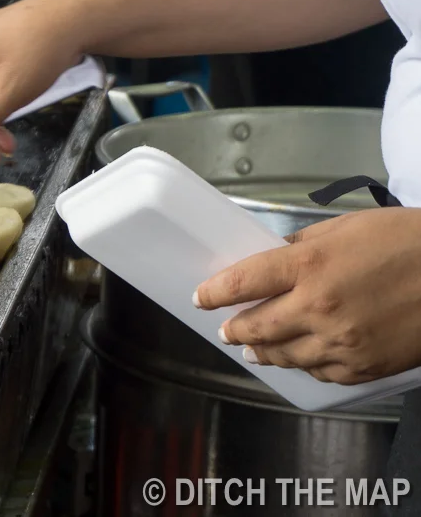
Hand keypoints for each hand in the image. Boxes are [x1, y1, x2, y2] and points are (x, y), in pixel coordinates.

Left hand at [194, 208, 420, 384]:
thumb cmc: (407, 241)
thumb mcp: (346, 228)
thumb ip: (303, 247)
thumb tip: (275, 258)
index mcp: (309, 266)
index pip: (242, 282)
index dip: (214, 292)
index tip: (200, 297)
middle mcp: (318, 307)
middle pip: (256, 326)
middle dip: (234, 329)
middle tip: (224, 329)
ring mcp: (341, 341)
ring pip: (284, 355)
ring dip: (262, 352)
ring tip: (252, 349)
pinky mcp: (364, 366)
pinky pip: (320, 372)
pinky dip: (304, 365)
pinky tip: (299, 358)